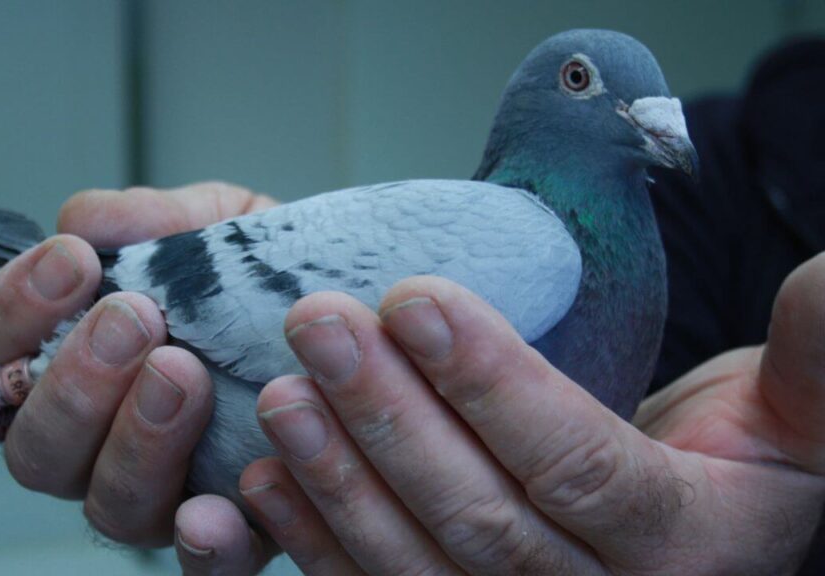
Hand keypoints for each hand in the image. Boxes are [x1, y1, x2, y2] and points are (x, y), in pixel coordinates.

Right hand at [0, 183, 278, 556]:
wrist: (360, 319)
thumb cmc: (269, 278)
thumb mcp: (221, 227)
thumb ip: (154, 222)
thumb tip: (82, 220)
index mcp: (78, 362)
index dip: (14, 310)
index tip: (72, 260)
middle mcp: (102, 440)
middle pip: (36, 448)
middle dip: (75, 381)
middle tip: (134, 319)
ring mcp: (162, 494)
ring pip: (108, 505)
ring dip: (136, 440)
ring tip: (184, 373)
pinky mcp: (231, 535)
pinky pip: (201, 565)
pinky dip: (202, 542)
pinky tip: (215, 508)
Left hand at [232, 254, 824, 573]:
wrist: (690, 526)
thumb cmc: (738, 460)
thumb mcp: (795, 420)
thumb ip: (812, 365)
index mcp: (683, 547)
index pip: (578, 469)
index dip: (493, 386)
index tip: (415, 298)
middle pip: (478, 519)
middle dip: (389, 417)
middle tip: (318, 324)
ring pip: (416, 566)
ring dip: (338, 478)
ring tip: (280, 394)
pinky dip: (319, 540)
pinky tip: (266, 479)